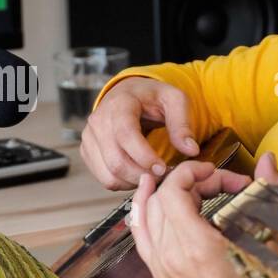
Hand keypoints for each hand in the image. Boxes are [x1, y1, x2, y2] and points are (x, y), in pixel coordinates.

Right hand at [81, 77, 200, 189]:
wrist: (127, 94)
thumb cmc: (151, 97)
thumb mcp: (174, 100)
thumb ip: (183, 124)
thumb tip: (190, 150)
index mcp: (119, 104)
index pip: (126, 135)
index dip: (144, 156)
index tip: (163, 168)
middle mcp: (98, 121)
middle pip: (116, 160)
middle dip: (142, 174)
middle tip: (162, 176)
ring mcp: (89, 137)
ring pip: (109, 174)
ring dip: (134, 182)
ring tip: (152, 175)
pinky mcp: (87, 151)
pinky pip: (104, 178)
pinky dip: (123, 183)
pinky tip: (138, 173)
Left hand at [129, 152, 277, 277]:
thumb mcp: (270, 243)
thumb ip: (265, 193)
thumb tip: (267, 159)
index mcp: (196, 248)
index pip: (174, 191)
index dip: (194, 172)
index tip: (217, 173)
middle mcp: (170, 257)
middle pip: (161, 198)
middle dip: (188, 181)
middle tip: (218, 183)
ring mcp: (161, 269)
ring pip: (147, 214)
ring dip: (165, 192)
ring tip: (185, 181)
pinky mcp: (160, 276)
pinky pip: (140, 236)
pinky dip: (142, 213)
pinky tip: (148, 198)